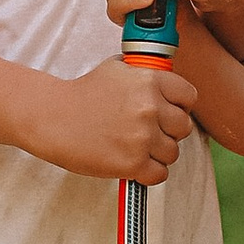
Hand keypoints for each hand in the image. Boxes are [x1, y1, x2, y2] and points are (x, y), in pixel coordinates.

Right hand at [35, 54, 199, 183]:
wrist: (54, 117)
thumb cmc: (82, 93)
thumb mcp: (117, 69)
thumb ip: (144, 73)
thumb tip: (164, 79)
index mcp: (150, 81)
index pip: (189, 97)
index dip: (180, 106)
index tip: (170, 111)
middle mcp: (150, 108)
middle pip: (184, 127)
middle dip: (170, 131)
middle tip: (151, 132)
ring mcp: (143, 137)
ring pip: (172, 152)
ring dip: (158, 153)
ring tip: (138, 148)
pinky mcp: (132, 164)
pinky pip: (159, 174)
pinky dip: (149, 173)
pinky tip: (135, 164)